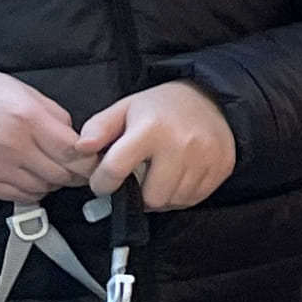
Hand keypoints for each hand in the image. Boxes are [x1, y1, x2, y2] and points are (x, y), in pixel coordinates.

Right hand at [0, 66, 95, 203]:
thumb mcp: (24, 92)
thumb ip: (54, 117)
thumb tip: (77, 140)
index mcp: (29, 118)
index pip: (75, 151)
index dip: (90, 160)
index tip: (94, 160)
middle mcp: (14, 146)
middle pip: (63, 174)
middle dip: (76, 173)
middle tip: (77, 167)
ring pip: (45, 188)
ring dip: (54, 182)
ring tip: (49, 168)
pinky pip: (22, 197)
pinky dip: (33, 190)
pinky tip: (30, 176)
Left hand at [78, 82, 238, 212]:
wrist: (212, 100)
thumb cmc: (161, 107)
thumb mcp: (125, 108)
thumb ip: (98, 128)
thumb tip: (80, 149)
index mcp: (151, 129)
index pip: (116, 170)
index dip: (101, 183)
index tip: (101, 183)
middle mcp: (181, 145)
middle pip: (151, 196)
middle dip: (138, 194)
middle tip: (136, 180)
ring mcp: (205, 159)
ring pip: (173, 201)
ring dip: (160, 196)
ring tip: (157, 178)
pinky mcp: (221, 169)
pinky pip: (193, 199)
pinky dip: (180, 195)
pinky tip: (176, 178)